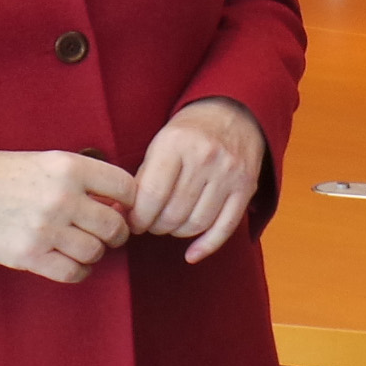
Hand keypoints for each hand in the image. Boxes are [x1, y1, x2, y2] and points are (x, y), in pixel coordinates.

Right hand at [0, 149, 135, 282]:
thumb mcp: (44, 159)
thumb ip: (81, 176)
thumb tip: (117, 198)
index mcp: (69, 167)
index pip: (126, 187)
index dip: (130, 200)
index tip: (123, 206)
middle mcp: (63, 198)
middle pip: (115, 225)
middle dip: (117, 231)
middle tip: (108, 231)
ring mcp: (47, 229)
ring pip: (96, 251)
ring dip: (96, 251)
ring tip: (85, 245)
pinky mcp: (29, 256)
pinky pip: (73, 273)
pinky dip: (80, 271)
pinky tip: (73, 263)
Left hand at [129, 97, 267, 262]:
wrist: (234, 111)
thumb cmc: (189, 132)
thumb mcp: (160, 143)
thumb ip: (142, 179)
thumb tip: (118, 214)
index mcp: (177, 143)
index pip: (151, 196)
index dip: (137, 218)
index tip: (133, 222)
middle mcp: (206, 157)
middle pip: (174, 214)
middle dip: (156, 227)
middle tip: (151, 224)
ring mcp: (229, 172)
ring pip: (197, 223)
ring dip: (178, 233)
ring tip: (170, 225)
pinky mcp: (247, 186)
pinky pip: (226, 227)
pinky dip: (207, 246)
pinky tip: (192, 254)